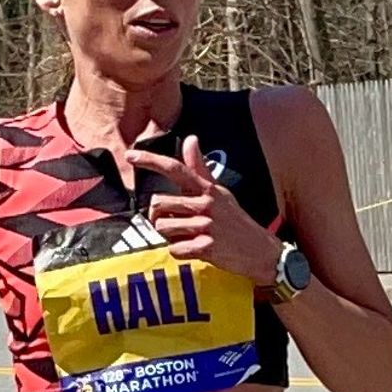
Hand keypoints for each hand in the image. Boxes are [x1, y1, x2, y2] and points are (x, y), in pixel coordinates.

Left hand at [128, 135, 281, 286]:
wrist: (261, 252)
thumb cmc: (236, 222)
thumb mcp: (221, 192)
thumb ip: (200, 168)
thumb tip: (191, 138)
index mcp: (207, 189)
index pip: (175, 168)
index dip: (151, 160)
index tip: (130, 154)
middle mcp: (206, 204)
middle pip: (158, 204)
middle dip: (157, 217)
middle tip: (170, 224)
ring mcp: (207, 226)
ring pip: (163, 228)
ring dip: (169, 237)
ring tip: (186, 238)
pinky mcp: (207, 248)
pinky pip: (175, 250)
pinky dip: (179, 253)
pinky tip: (193, 251)